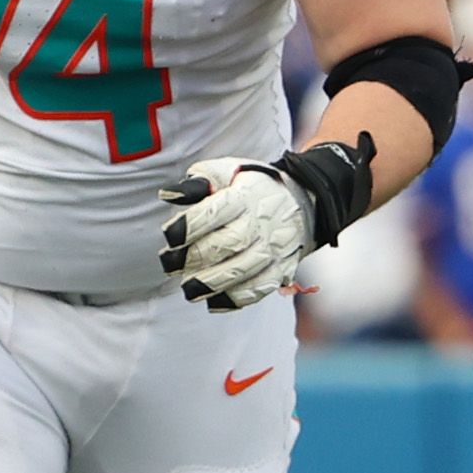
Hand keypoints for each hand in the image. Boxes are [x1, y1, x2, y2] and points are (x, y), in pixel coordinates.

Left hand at [160, 136, 373, 308]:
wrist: (302, 201)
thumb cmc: (253, 187)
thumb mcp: (227, 171)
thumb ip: (198, 180)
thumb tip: (170, 195)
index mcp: (246, 196)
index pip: (216, 211)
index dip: (190, 225)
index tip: (170, 235)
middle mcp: (262, 223)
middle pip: (229, 244)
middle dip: (195, 257)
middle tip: (170, 264)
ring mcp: (274, 248)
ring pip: (244, 270)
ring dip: (213, 283)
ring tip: (189, 289)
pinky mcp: (282, 268)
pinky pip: (262, 288)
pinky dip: (238, 298)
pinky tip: (215, 300)